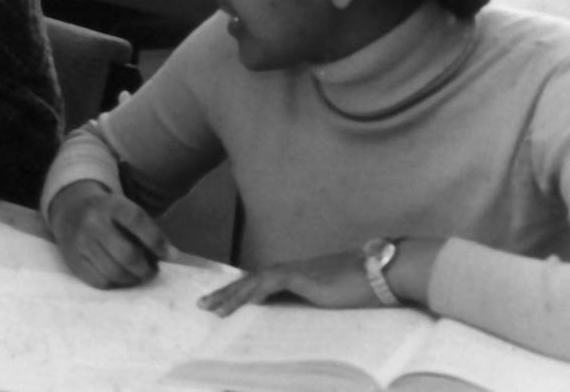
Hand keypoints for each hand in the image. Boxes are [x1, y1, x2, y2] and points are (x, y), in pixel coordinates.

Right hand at [46, 180, 170, 287]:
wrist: (69, 210)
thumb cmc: (108, 214)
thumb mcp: (125, 210)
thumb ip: (147, 230)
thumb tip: (170, 255)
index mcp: (111, 205)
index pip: (137, 220)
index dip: (156, 241)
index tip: (169, 255)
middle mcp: (93, 222)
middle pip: (127, 254)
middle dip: (146, 268)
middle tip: (152, 271)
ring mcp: (81, 242)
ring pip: (114, 272)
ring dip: (133, 278)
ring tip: (138, 275)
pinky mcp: (73, 261)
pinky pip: (100, 281)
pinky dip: (116, 284)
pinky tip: (121, 277)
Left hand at [199, 240, 437, 316]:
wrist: (386, 271)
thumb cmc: (369, 287)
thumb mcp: (340, 300)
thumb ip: (323, 304)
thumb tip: (314, 319)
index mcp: (300, 276)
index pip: (261, 285)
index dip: (240, 293)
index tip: (222, 304)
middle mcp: (293, 270)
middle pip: (250, 281)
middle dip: (226, 294)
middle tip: (204, 306)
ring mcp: (297, 271)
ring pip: (254, 282)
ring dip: (232, 296)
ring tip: (212, 309)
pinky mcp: (302, 276)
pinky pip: (269, 284)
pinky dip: (251, 294)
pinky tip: (238, 305)